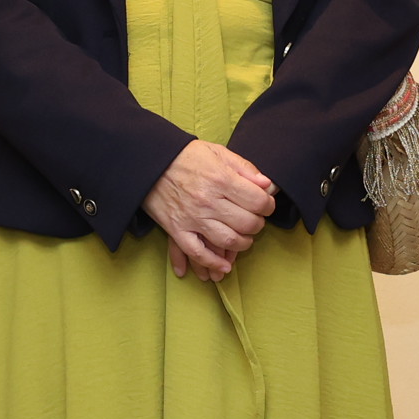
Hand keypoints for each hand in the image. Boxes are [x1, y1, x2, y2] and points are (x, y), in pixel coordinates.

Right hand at [145, 138, 275, 280]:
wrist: (150, 162)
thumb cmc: (186, 156)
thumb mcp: (218, 152)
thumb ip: (245, 168)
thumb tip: (267, 185)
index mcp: (221, 179)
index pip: (257, 201)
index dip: (268, 205)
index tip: (266, 205)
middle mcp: (208, 200)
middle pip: (246, 223)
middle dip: (257, 225)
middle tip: (255, 221)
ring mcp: (192, 217)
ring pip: (227, 240)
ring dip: (242, 244)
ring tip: (244, 239)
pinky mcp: (177, 229)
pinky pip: (197, 252)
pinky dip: (213, 263)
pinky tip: (225, 266)